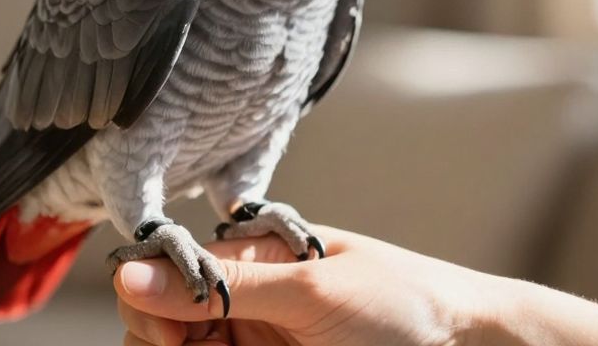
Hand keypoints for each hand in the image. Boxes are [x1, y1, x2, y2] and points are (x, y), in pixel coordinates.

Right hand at [112, 224, 488, 345]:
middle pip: (158, 319)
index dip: (148, 300)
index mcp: (245, 259)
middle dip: (158, 338)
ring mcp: (252, 338)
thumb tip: (130, 271)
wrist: (467, 342)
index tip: (171, 337)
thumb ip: (222, 283)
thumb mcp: (310, 288)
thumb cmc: (401, 301)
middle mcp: (240, 300)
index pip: (160, 271)